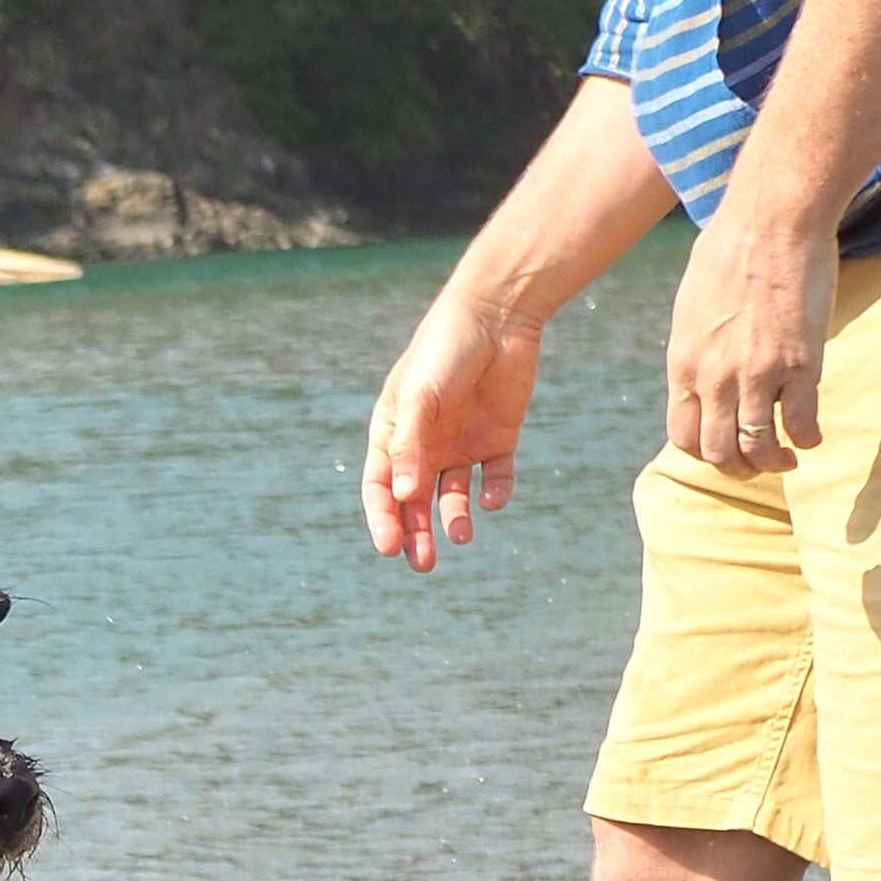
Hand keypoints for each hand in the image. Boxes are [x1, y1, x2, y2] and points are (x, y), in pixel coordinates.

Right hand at [361, 283, 545, 565]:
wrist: (498, 316)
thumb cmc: (445, 350)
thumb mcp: (420, 397)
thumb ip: (411, 445)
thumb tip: (404, 497)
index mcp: (394, 433)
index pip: (381, 487)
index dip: (382, 519)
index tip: (389, 548)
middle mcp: (425, 445)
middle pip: (416, 502)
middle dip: (417, 534)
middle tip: (422, 564)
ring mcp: (461, 444)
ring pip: (453, 497)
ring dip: (454, 519)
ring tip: (461, 534)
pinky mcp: (498, 440)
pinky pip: (495, 479)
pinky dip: (494, 494)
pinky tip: (491, 499)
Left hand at [664, 205, 836, 473]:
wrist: (773, 218)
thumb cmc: (731, 245)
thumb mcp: (692, 302)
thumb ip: (696, 342)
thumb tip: (703, 359)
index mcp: (683, 363)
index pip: (683, 436)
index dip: (705, 452)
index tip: (724, 448)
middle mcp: (714, 378)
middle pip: (719, 453)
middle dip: (739, 468)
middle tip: (758, 463)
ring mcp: (757, 375)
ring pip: (759, 448)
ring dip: (774, 463)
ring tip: (787, 459)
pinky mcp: (800, 364)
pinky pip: (802, 424)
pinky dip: (808, 438)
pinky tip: (813, 435)